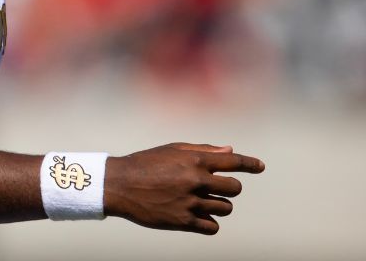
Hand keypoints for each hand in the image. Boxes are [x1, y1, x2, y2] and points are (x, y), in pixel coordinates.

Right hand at [104, 142, 264, 234]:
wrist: (118, 185)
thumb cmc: (144, 164)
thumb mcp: (171, 150)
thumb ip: (202, 150)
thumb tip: (230, 151)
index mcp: (194, 160)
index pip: (233, 162)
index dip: (250, 164)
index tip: (259, 166)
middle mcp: (195, 180)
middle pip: (234, 188)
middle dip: (228, 188)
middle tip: (213, 188)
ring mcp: (190, 202)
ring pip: (225, 208)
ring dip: (218, 205)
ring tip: (200, 202)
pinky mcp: (183, 221)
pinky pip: (212, 227)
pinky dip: (209, 223)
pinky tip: (197, 217)